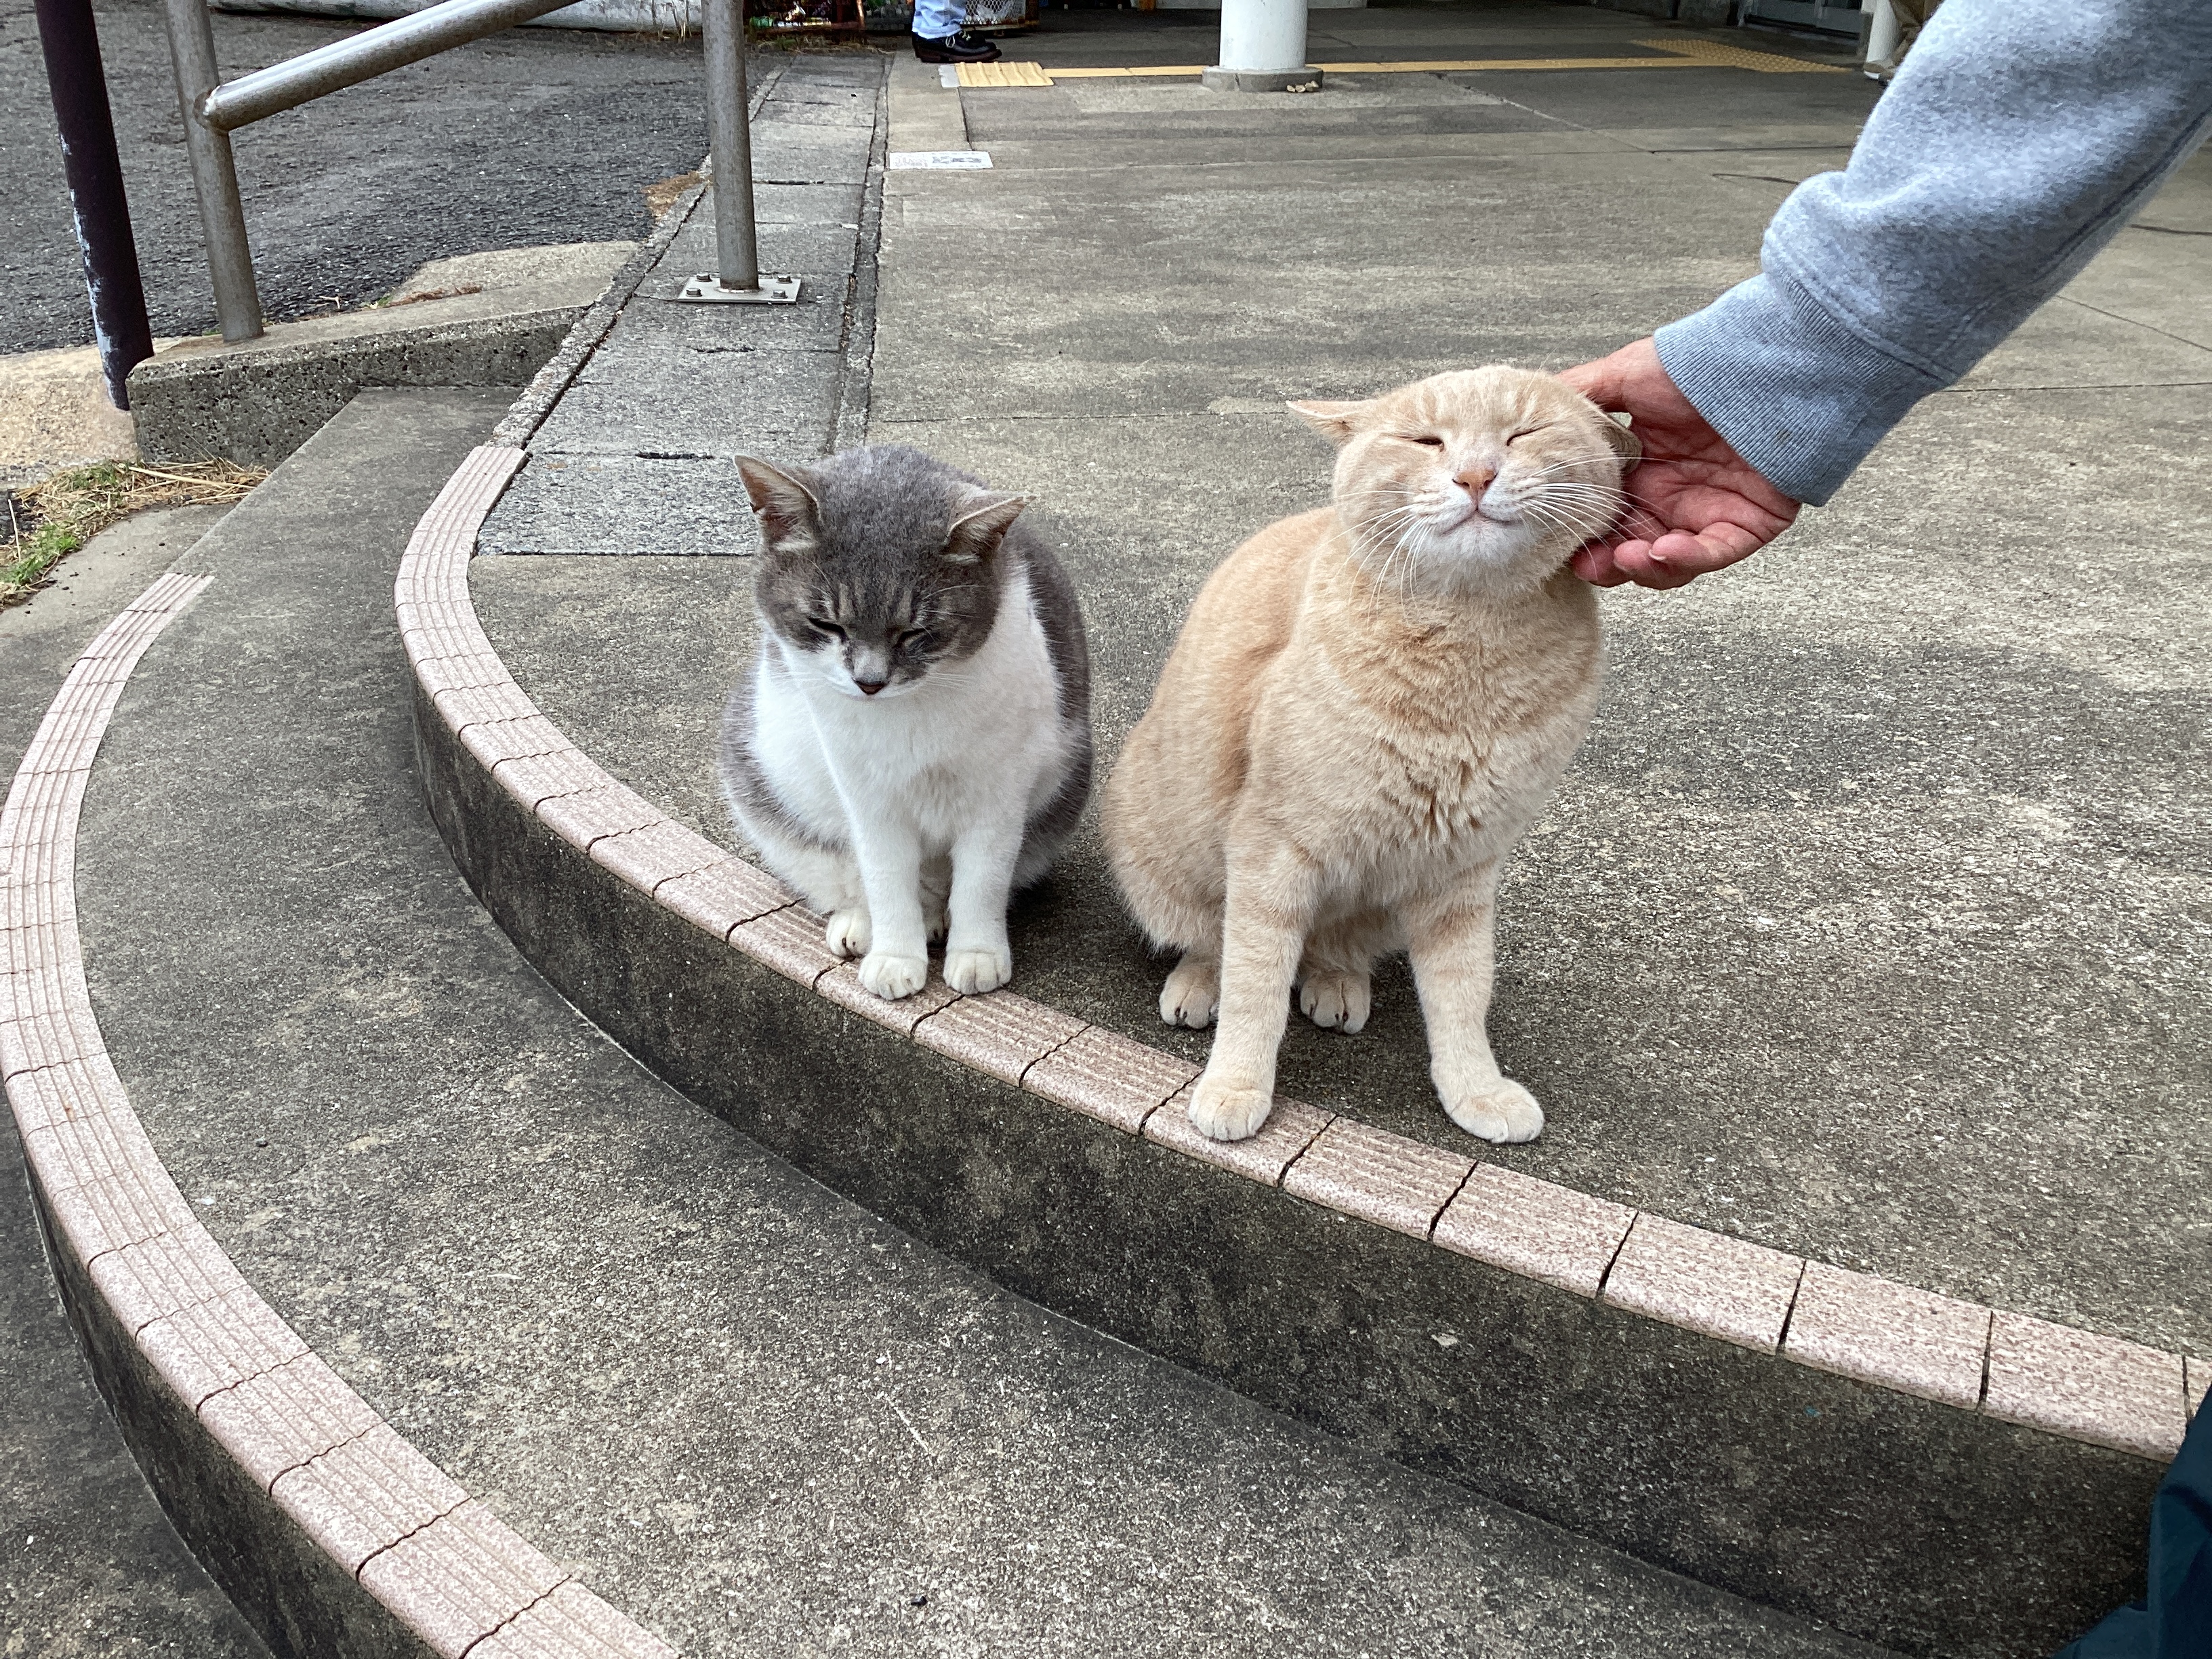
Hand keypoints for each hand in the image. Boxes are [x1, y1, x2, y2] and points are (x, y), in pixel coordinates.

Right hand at [1558, 338, 1800, 589]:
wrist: (1771, 360)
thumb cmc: (1701, 363)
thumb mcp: (1627, 375)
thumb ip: (1579, 395)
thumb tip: (1527, 412)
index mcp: (1643, 468)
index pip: (1602, 515)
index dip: (1578, 532)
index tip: (1553, 539)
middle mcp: (1673, 494)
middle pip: (1630, 547)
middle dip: (1604, 563)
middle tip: (1584, 565)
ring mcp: (1710, 512)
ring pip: (1668, 561)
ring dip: (1641, 567)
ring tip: (1625, 558)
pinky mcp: (1748, 524)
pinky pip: (1713, 553)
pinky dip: (1686, 559)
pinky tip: (1662, 551)